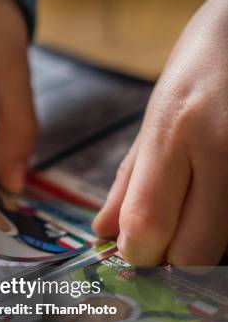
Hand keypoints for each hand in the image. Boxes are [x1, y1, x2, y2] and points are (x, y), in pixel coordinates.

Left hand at [93, 0, 227, 265]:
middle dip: (170, 261)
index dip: (136, 254)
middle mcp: (219, 146)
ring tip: (187, 218)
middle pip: (191, 250)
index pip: (147, 223)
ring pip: (224, 244)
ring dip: (200, 248)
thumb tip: (104, 231)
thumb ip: (131, 176)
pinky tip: (211, 205)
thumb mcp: (156, 111)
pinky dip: (224, 227)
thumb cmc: (205, 60)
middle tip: (162, 244)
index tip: (131, 253)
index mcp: (174, 129)